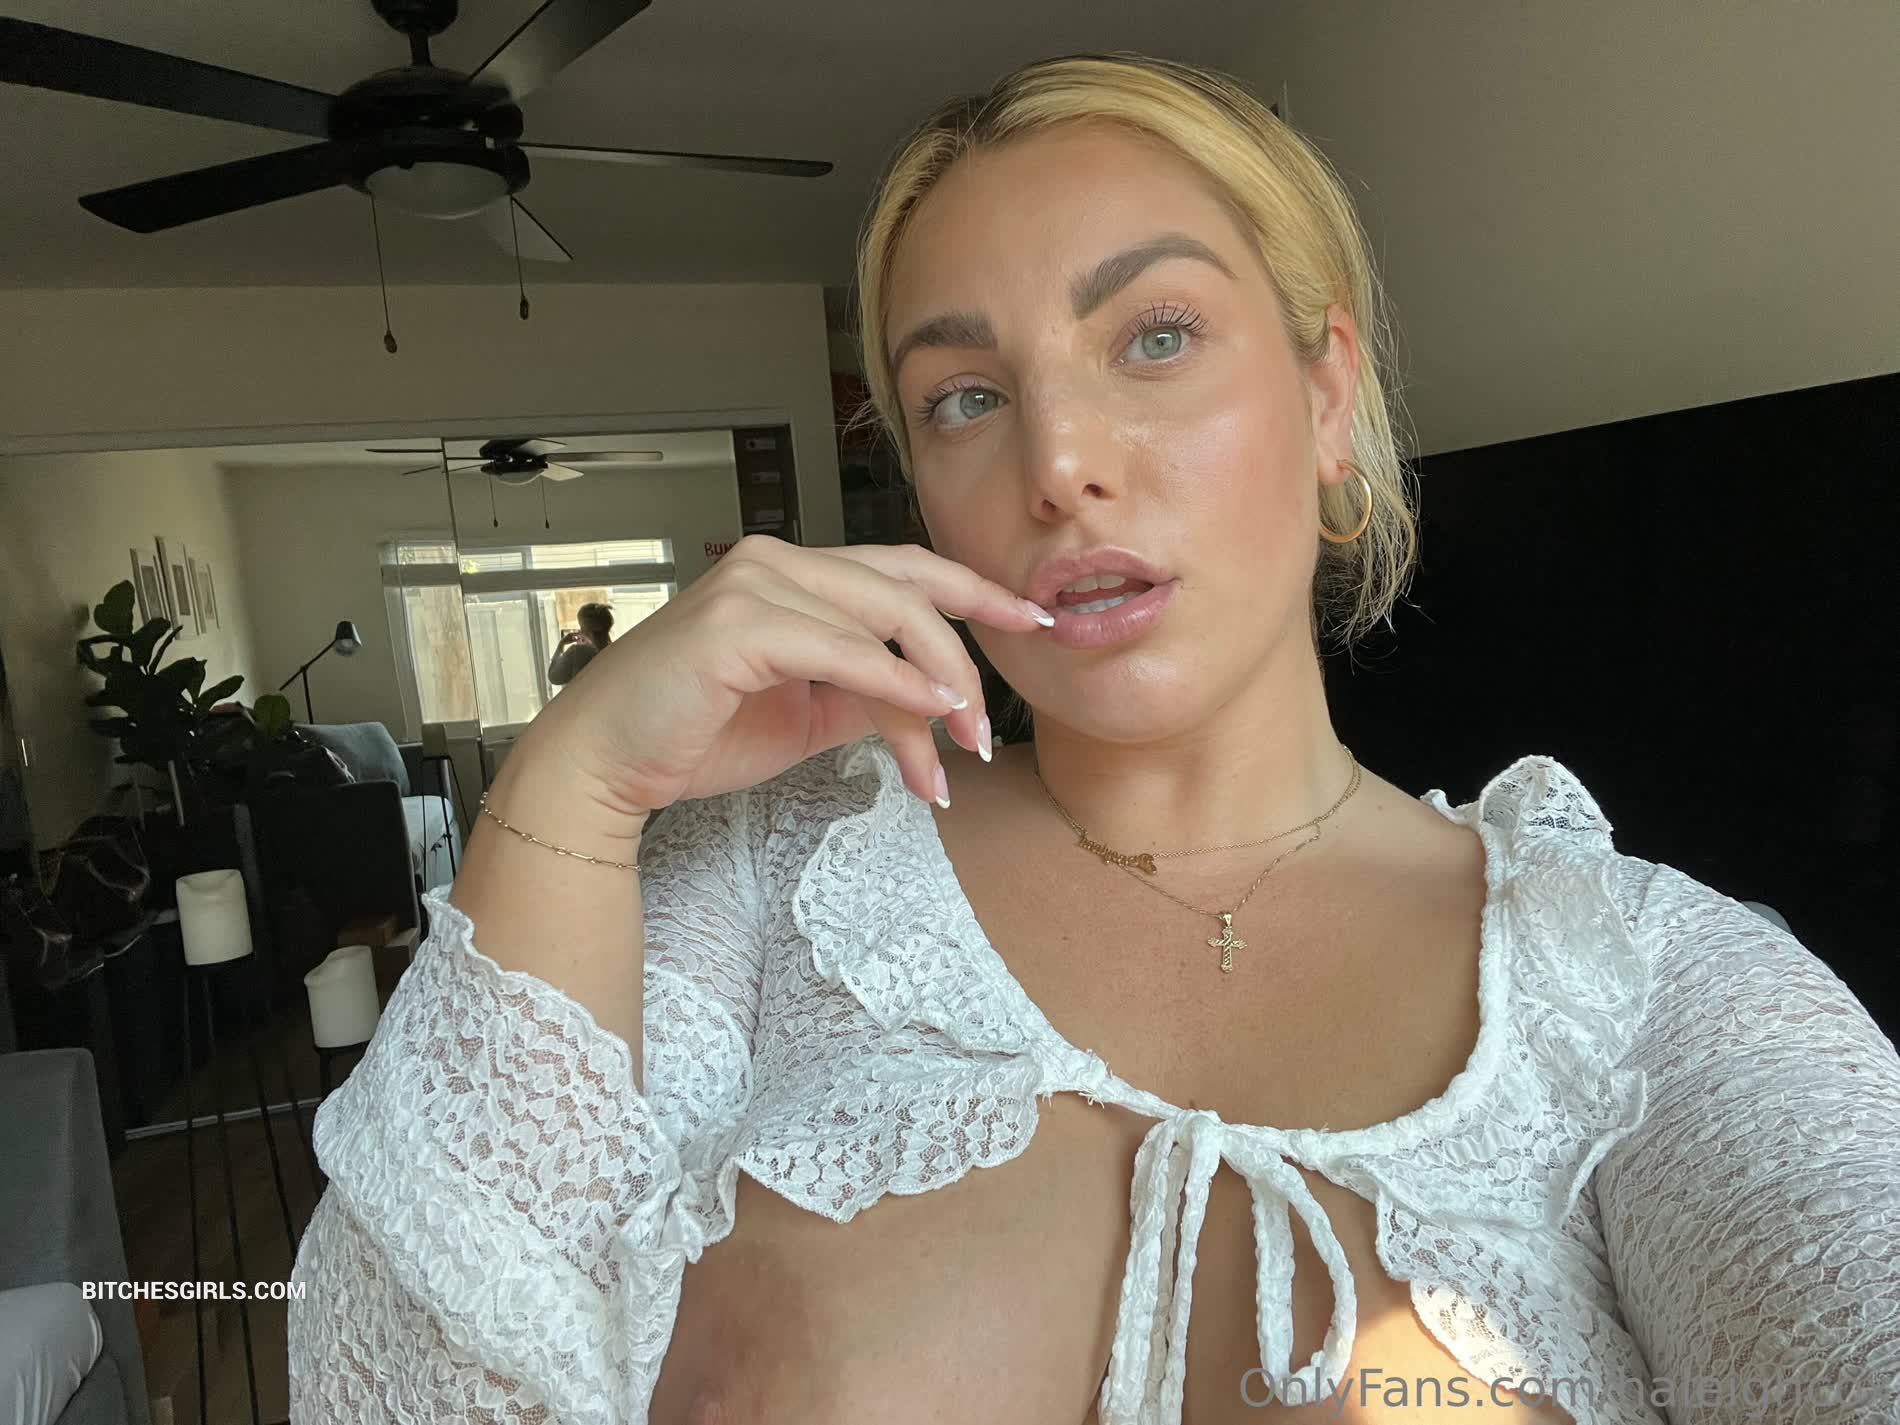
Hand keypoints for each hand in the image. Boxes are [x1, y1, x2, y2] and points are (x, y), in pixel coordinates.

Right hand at [514, 536, 1053, 821]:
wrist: (605, 764)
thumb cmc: (694, 734)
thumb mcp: (806, 711)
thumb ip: (865, 690)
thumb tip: (933, 696)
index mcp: (791, 571)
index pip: (902, 569)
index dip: (974, 593)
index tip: (1032, 622)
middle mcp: (774, 560)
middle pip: (905, 590)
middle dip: (966, 653)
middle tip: (991, 724)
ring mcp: (753, 585)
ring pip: (881, 621)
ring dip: (934, 687)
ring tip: (962, 746)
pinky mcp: (735, 626)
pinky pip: (841, 649)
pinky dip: (894, 681)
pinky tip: (929, 712)